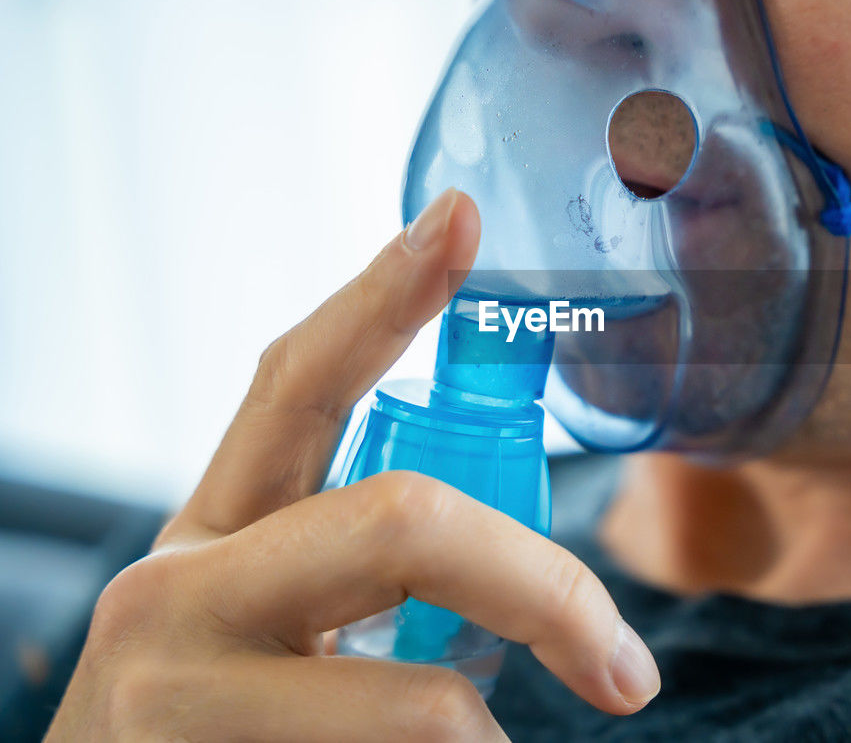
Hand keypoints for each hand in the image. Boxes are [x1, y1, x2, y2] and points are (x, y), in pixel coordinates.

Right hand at [45, 190, 660, 741]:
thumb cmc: (220, 734)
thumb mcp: (266, 633)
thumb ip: (352, 576)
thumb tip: (523, 580)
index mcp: (209, 537)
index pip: (297, 386)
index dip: (382, 296)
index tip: (460, 218)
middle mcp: (170, 591)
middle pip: (404, 523)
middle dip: (543, 587)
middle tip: (623, 668)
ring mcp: (170, 694)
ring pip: (426, 706)